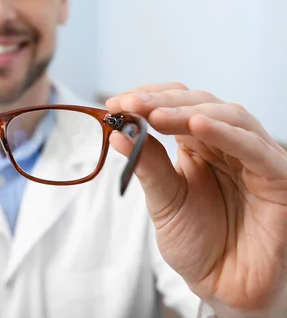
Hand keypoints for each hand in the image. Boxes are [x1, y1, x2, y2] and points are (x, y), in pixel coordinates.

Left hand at [106, 83, 286, 315]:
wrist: (223, 287)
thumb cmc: (197, 244)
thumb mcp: (164, 201)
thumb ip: (148, 166)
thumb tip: (119, 133)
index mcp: (199, 146)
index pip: (176, 106)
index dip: (148, 99)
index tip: (115, 104)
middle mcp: (227, 145)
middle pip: (199, 104)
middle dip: (162, 101)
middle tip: (131, 105)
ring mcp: (253, 157)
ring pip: (228, 116)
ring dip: (188, 111)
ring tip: (156, 115)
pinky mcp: (277, 176)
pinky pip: (254, 148)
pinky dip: (225, 133)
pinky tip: (196, 125)